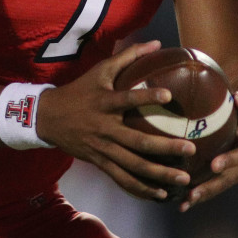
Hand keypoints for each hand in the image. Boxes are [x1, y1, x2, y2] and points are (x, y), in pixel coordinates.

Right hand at [36, 40, 196, 201]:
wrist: (47, 117)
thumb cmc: (79, 90)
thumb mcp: (100, 70)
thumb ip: (128, 56)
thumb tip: (157, 43)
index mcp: (104, 102)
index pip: (127, 99)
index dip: (147, 97)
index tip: (169, 97)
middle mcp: (104, 127)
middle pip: (137, 141)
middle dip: (165, 148)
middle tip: (190, 150)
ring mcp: (102, 148)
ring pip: (133, 165)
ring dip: (159, 174)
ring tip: (183, 179)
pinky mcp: (99, 161)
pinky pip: (122, 178)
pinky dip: (141, 188)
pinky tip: (160, 194)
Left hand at [177, 91, 237, 211]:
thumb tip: (237, 96)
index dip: (228, 160)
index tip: (214, 165)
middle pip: (227, 178)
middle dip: (210, 186)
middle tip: (194, 192)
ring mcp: (232, 174)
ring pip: (217, 187)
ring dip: (201, 195)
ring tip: (185, 202)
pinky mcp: (221, 179)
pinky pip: (210, 189)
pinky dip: (196, 197)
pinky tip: (180, 205)